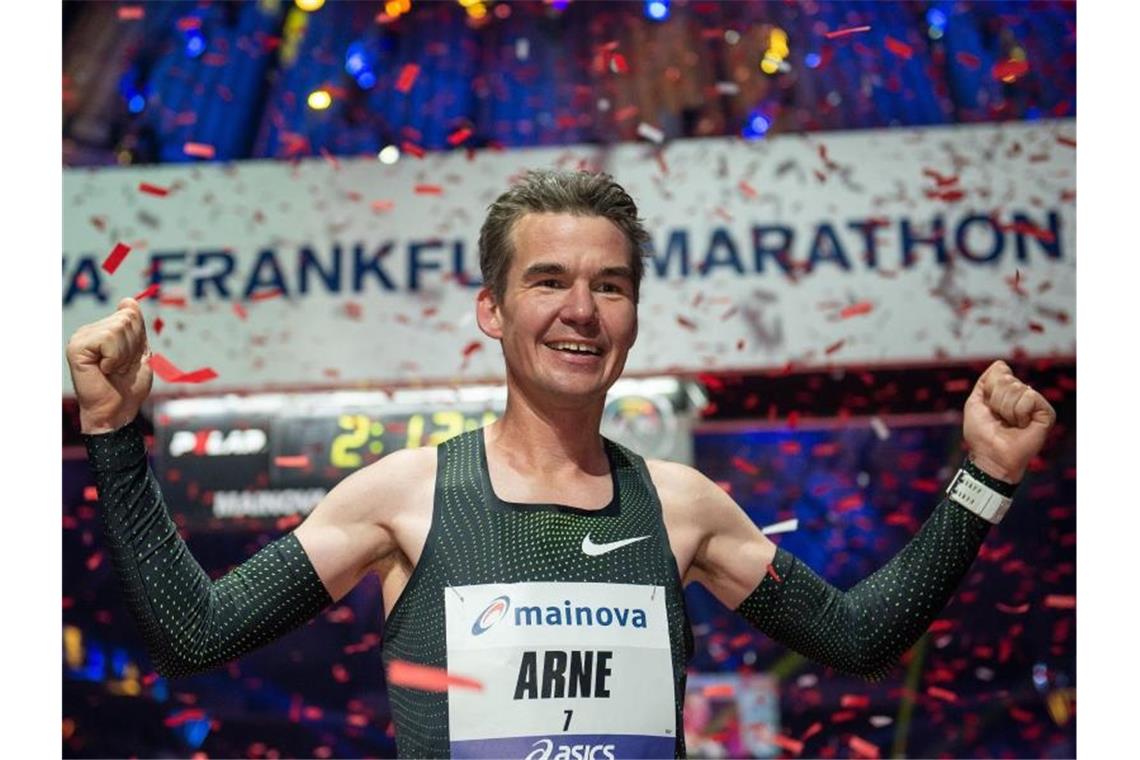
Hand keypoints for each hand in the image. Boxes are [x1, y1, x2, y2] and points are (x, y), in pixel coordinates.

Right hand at [66, 298, 152, 433]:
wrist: (118, 411)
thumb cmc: (128, 387)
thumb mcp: (140, 352)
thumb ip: (136, 328)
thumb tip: (127, 300)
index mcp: (104, 330)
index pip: (131, 312)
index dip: (138, 337)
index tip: (129, 358)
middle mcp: (90, 331)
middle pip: (126, 319)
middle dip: (132, 346)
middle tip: (121, 366)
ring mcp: (81, 337)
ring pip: (118, 328)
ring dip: (124, 354)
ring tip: (113, 369)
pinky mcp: (76, 347)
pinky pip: (108, 339)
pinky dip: (114, 358)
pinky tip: (104, 370)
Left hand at [962, 360, 1055, 482]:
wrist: (990, 455)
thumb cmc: (981, 434)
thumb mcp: (975, 403)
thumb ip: (986, 382)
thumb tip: (1001, 364)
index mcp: (1007, 393)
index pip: (1000, 371)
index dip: (989, 389)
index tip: (988, 408)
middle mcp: (1023, 396)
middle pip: (1007, 379)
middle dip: (997, 401)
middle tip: (999, 419)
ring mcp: (1035, 404)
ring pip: (1018, 388)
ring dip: (1007, 409)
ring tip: (1010, 424)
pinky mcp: (1047, 413)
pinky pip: (1030, 397)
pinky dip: (1019, 412)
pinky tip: (1022, 425)